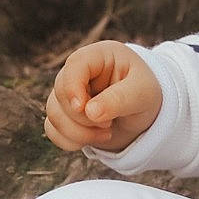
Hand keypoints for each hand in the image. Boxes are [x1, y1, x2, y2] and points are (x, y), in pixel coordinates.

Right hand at [43, 42, 161, 153]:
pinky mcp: (64, 114)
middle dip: (83, 118)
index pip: (74, 66)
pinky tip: (93, 140)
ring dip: (78, 133)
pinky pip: (52, 130)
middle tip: (109, 124)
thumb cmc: (146, 93)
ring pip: (54, 114)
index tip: (83, 109)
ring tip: (107, 132)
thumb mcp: (142, 94)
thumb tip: (90, 112)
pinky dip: (69, 141)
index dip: (73, 88)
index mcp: (98, 57)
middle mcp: (78, 73)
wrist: (146, 113)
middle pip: (60, 93)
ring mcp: (68, 94)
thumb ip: (119, 100)